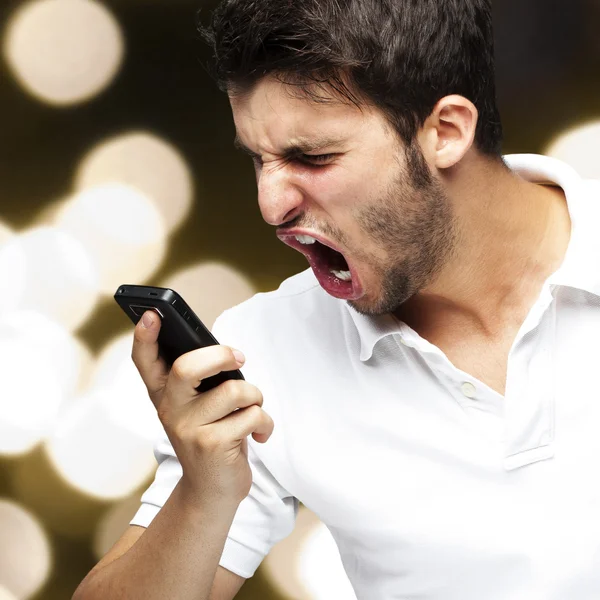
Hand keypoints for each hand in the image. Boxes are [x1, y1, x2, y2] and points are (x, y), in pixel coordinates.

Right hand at [131, 310, 273, 506]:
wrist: (213, 491)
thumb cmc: (213, 436)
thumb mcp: (199, 408)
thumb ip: (203, 381)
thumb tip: (227, 353)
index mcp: (165, 394)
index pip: (145, 361)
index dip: (145, 336)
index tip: (151, 313)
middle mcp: (169, 409)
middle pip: (186, 368)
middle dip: (221, 356)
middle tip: (239, 358)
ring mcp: (188, 429)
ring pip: (234, 390)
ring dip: (255, 395)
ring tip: (253, 409)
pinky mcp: (212, 445)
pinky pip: (252, 415)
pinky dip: (265, 423)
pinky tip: (259, 434)